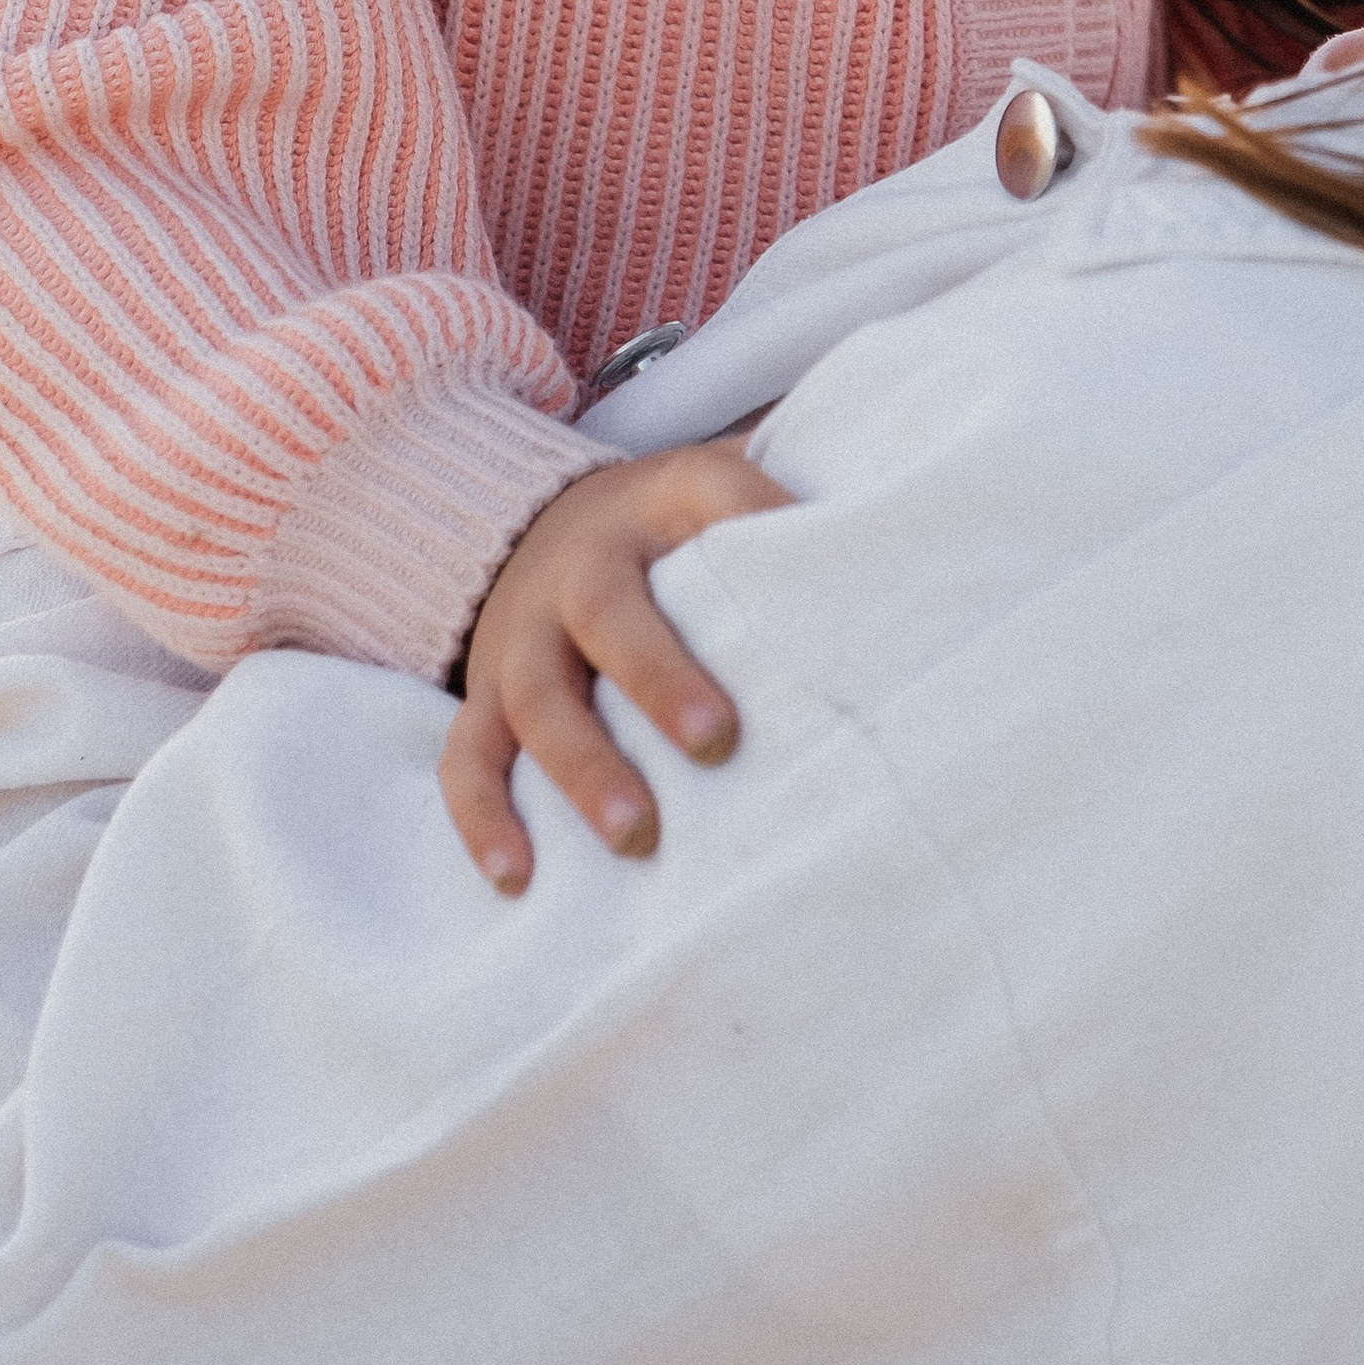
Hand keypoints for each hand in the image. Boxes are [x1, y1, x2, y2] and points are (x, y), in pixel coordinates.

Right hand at [441, 440, 794, 892]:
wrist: (538, 527)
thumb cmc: (672, 536)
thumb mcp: (724, 500)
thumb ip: (791, 511)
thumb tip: (895, 554)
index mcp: (656, 504)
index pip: (707, 486)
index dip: (749, 514)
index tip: (799, 567)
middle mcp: (579, 564)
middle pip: (606, 609)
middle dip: (657, 677)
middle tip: (715, 743)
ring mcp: (521, 635)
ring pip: (534, 697)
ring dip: (581, 768)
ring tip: (634, 838)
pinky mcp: (481, 697)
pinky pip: (467, 758)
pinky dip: (485, 817)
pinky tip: (521, 878)